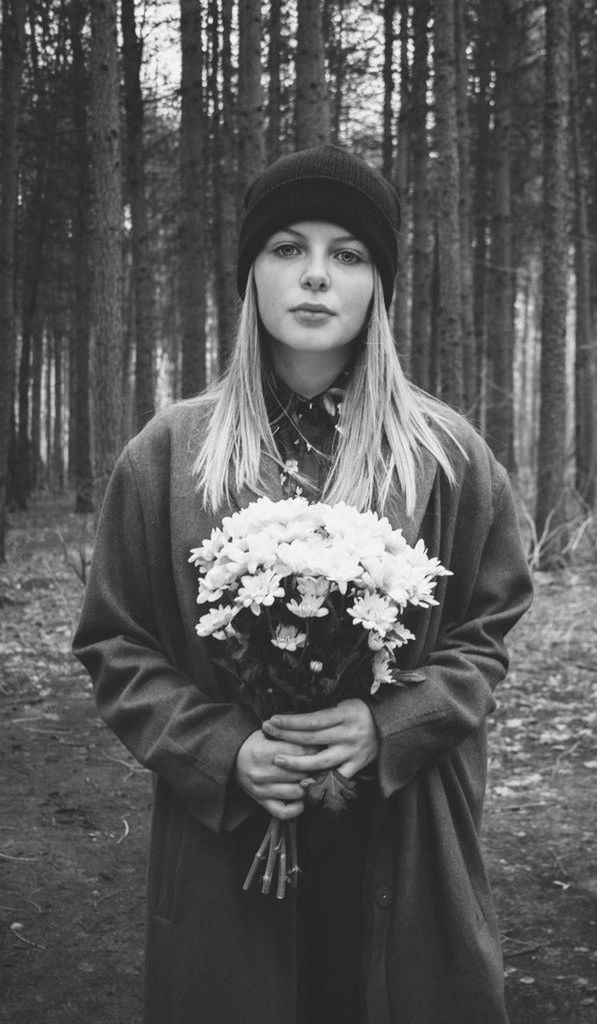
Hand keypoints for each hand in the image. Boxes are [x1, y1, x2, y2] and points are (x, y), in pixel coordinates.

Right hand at [235, 730, 316, 819]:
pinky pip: (282, 811)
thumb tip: (316, 742)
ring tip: (313, 778)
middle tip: (322, 763)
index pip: (300, 752)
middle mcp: (262, 772)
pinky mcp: (261, 801)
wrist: (231, 757)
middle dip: (315, 767)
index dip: (315, 749)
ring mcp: (262, 789)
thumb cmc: (254, 744)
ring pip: (296, 792)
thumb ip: (289, 738)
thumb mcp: (269, 734)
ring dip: (308, 786)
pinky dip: (296, 809)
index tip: (321, 748)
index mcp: (264, 752)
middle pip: (301, 772)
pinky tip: (302, 800)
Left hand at [261, 699, 377, 780]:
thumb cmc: (360, 712)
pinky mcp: (358, 766)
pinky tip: (302, 782)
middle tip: (267, 733)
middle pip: (312, 738)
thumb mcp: (344, 704)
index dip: (291, 721)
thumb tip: (293, 717)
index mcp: (345, 714)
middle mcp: (349, 734)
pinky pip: (336, 778)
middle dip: (287, 736)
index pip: (312, 720)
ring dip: (297, 762)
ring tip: (277, 760)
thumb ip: (323, 714)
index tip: (272, 720)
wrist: (390, 725)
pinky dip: (319, 781)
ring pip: (321, 761)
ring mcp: (354, 752)